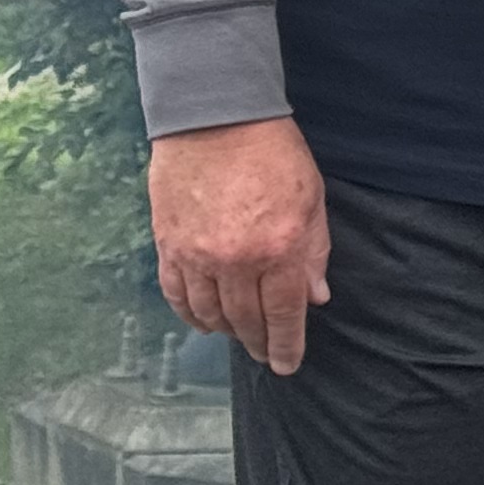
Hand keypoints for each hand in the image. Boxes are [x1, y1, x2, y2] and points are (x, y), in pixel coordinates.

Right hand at [149, 117, 330, 375]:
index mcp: (278, 249)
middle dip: (258, 342)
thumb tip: (316, 298)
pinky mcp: (168, 245)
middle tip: (265, 355)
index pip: (284, 314)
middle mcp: (234, 260)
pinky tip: (203, 320)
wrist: (216, 119)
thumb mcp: (312, 201)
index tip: (287, 365)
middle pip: (245, 319)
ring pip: (209, 312)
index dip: (286, 344)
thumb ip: (314, 253)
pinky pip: (176, 293)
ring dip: (225, 330)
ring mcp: (196, 255)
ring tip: (239, 336)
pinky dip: (190, 313)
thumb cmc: (273, 154)